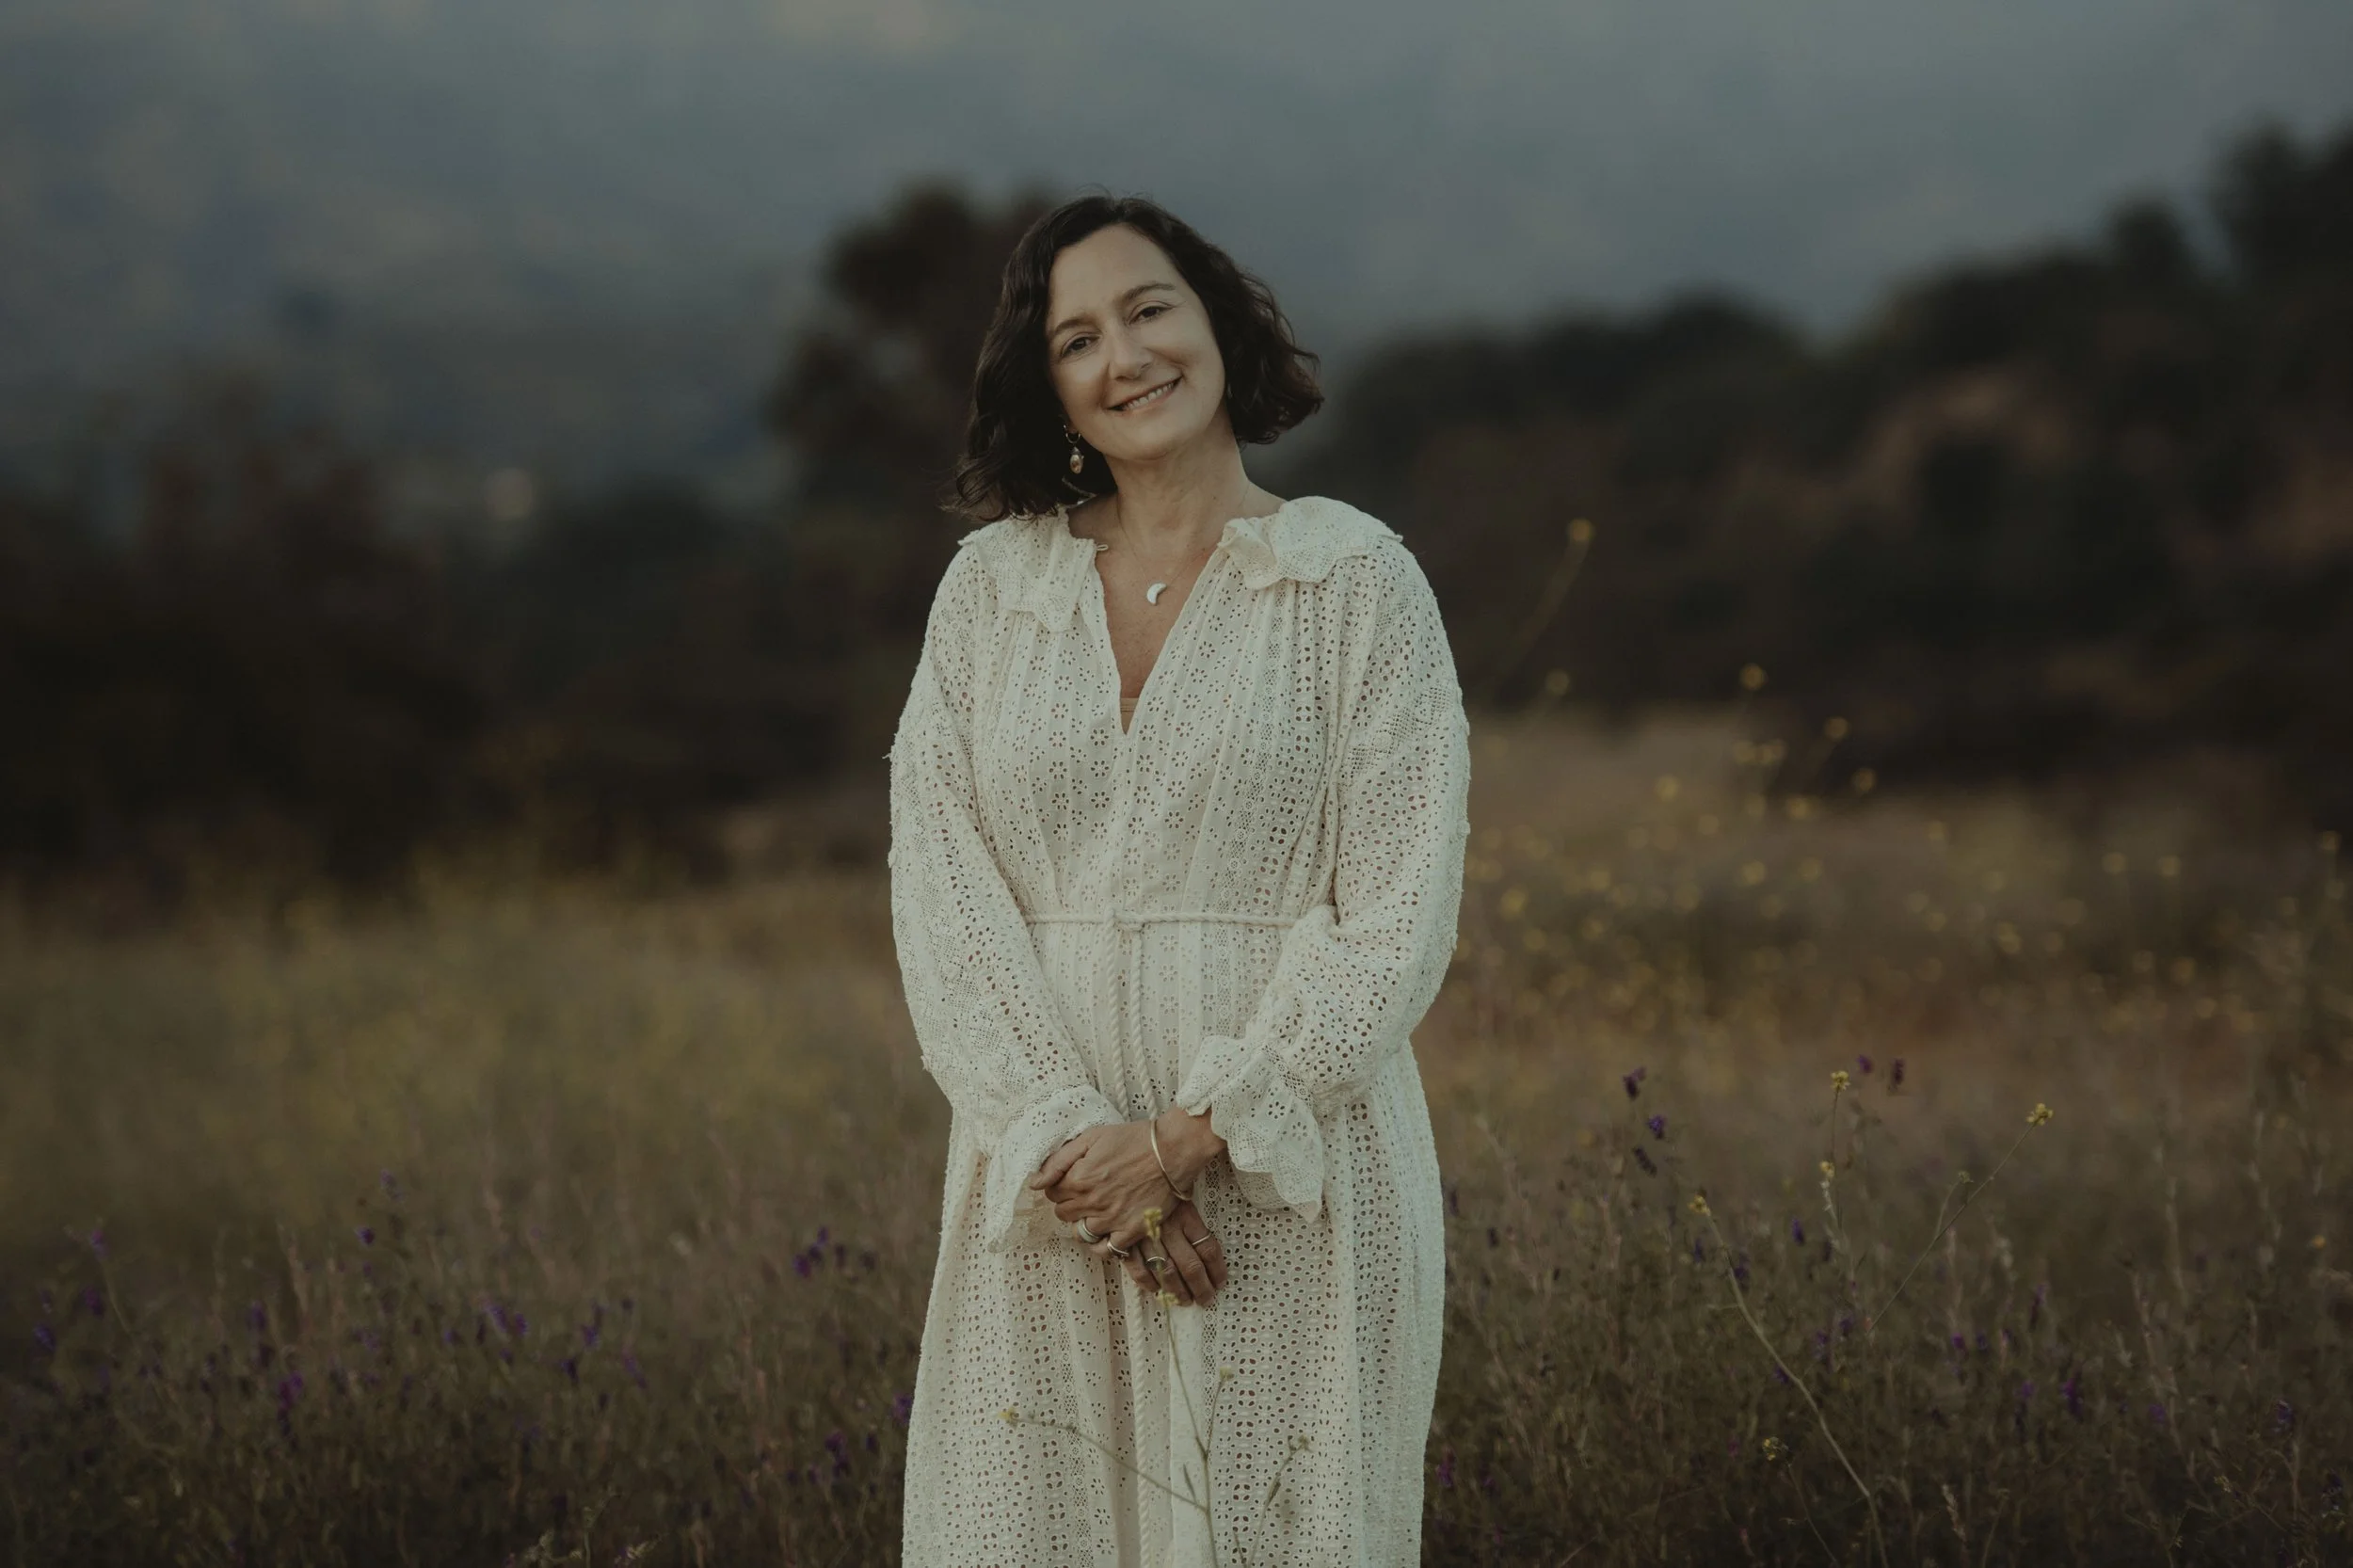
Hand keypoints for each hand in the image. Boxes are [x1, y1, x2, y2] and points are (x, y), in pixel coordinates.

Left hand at [1029, 1120, 1226, 1304]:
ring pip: (1081, 1232)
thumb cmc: (1133, 1139)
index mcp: (1079, 1178)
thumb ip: (1060, 1160)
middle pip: (1064, 1213)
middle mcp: (1092, 1202)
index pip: (1051, 1193)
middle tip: (1086, 1193)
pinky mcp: (1131, 1231)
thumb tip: (1035, 1183)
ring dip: (1084, 1221)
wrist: (1172, 1151)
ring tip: (1097, 1210)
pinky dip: (1100, 1244)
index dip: (1059, 1186)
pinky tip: (1105, 1232)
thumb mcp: (1092, 1137)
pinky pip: (1106, 1250)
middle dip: (1070, 1203)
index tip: (1071, 1180)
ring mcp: (1112, 1219)